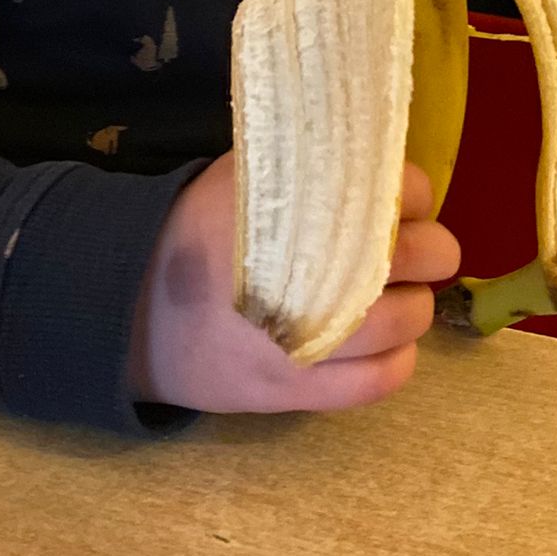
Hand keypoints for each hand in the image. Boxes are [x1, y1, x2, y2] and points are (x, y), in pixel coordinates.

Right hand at [128, 156, 459, 414]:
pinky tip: (387, 347)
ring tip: (396, 299)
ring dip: (415, 307)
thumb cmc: (194, 232)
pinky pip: (381, 381)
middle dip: (428, 249)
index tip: (402, 203)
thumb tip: (378, 166)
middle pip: (416, 255)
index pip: (400, 190)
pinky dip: (399, 361)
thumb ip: (311, 169)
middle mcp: (309, 269)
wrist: (127, 307)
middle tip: (413, 251)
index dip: (412, 196)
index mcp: (296, 204)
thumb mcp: (245, 176)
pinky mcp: (298, 389)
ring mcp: (306, 338)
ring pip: (408, 322)